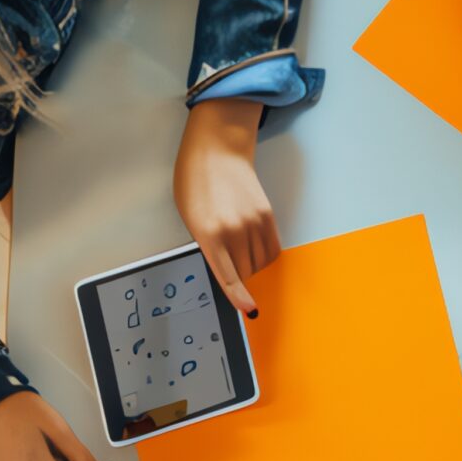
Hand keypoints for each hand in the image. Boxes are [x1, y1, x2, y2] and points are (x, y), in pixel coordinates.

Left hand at [172, 99, 273, 317]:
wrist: (217, 151)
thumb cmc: (195, 182)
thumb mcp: (190, 217)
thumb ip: (206, 244)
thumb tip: (224, 267)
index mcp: (209, 233)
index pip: (228, 276)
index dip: (239, 297)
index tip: (248, 310)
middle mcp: (234, 230)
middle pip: (245, 272)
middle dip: (238, 276)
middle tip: (228, 265)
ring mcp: (254, 223)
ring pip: (259, 262)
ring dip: (250, 264)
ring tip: (237, 247)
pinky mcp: (267, 215)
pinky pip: (272, 249)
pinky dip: (264, 255)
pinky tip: (253, 247)